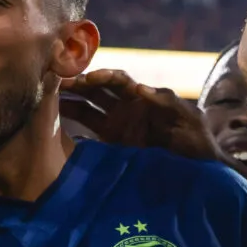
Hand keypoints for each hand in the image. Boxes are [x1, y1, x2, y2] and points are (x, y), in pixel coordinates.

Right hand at [59, 70, 220, 162]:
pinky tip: (53, 126)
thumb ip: (166, 101)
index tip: (89, 78)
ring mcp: (118, 126)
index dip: (102, 75)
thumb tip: (138, 88)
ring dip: (69, 102)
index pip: (118, 80)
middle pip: (96, 90)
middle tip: (56, 83)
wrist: (200, 170)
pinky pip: (89, 132)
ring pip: (87, 109)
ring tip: (46, 99)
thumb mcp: (188, 118)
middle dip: (77, 85)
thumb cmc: (198, 140)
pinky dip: (72, 128)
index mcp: (144, 97)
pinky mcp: (114, 145)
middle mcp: (127, 108)